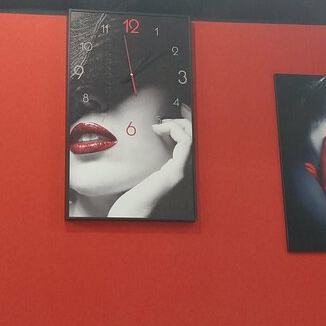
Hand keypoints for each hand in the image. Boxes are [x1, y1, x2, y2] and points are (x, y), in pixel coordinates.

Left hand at [108, 103, 192, 217]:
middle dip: (182, 121)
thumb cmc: (135, 191)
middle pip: (194, 136)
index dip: (184, 123)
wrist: (132, 210)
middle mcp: (183, 168)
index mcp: (176, 166)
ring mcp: (180, 170)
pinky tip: (159, 131)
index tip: (171, 115)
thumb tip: (148, 133)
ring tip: (160, 126)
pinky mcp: (175, 172)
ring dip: (177, 125)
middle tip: (164, 121)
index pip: (189, 139)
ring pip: (191, 137)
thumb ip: (151, 152)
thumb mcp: (144, 165)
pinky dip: (174, 131)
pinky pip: (185, 144)